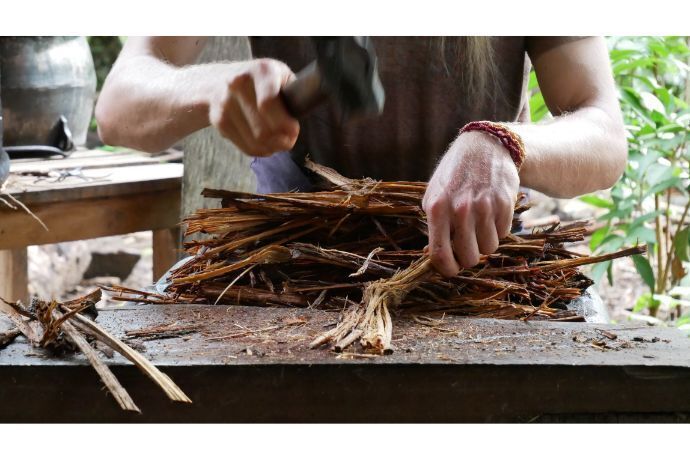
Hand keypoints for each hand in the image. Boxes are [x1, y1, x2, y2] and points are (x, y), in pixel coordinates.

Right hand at [208, 59, 299, 156]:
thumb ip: (294, 98)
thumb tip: (292, 130)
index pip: (268, 103)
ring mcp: (225, 102)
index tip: (294, 130)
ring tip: (278, 141)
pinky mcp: (218, 121)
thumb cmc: (262, 83)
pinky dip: (260, 150)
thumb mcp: (282, 77)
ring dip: (272, 147)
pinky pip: (246, 147)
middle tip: (288, 139)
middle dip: (282, 140)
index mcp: (261, 70)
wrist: (219, 80)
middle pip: (263, 129)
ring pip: (255, 142)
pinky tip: (264, 143)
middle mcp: (238, 83)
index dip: (284, 124)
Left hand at [422, 131, 519, 276]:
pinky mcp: (505, 203)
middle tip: (467, 247)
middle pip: (469, 257)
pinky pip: (504, 234)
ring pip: (489, 248)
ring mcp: (484, 206)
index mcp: (437, 209)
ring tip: (479, 225)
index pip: (440, 255)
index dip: (446, 269)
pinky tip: (491, 214)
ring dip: (485, 242)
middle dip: (469, 257)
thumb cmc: (454, 175)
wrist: (483, 146)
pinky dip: (498, 230)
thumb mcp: (434, 196)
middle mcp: (460, 209)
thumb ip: (433, 226)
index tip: (451, 270)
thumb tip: (433, 256)